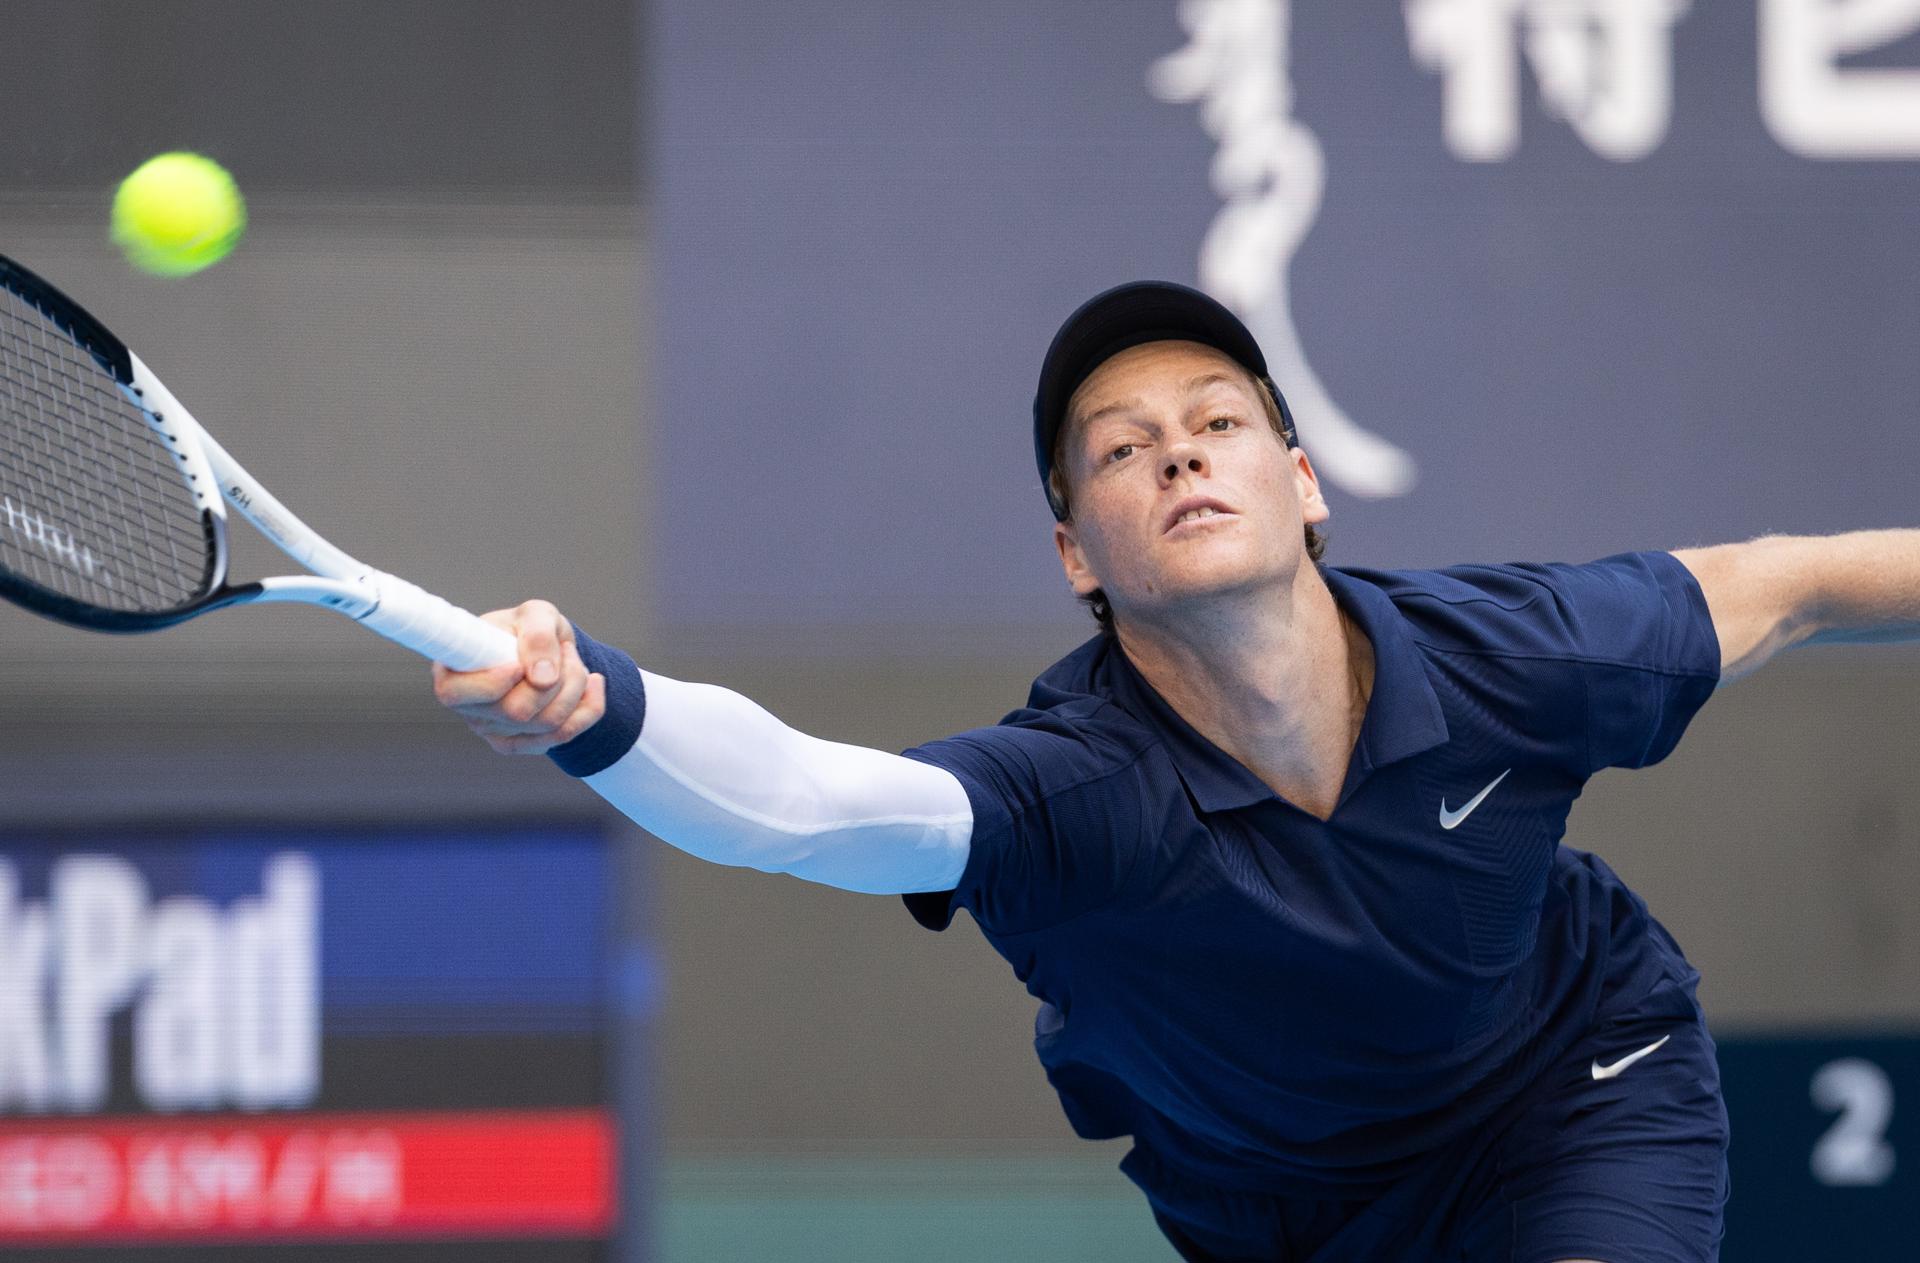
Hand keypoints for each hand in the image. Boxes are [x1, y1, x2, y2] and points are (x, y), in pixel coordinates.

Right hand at [432, 600, 606, 753]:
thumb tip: (543, 678)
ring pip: (547, 725)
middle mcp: (469, 709)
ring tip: (575, 661)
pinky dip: (589, 708)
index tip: (517, 664)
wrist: (549, 649)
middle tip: (565, 650)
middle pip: (517, 712)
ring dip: (575, 687)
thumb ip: (537, 637)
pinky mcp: (523, 744)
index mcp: (453, 672)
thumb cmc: (530, 628)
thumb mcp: (536, 614)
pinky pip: (564, 736)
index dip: (492, 683)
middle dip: (557, 677)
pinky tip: (593, 683)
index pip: (455, 694)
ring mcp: (494, 731)